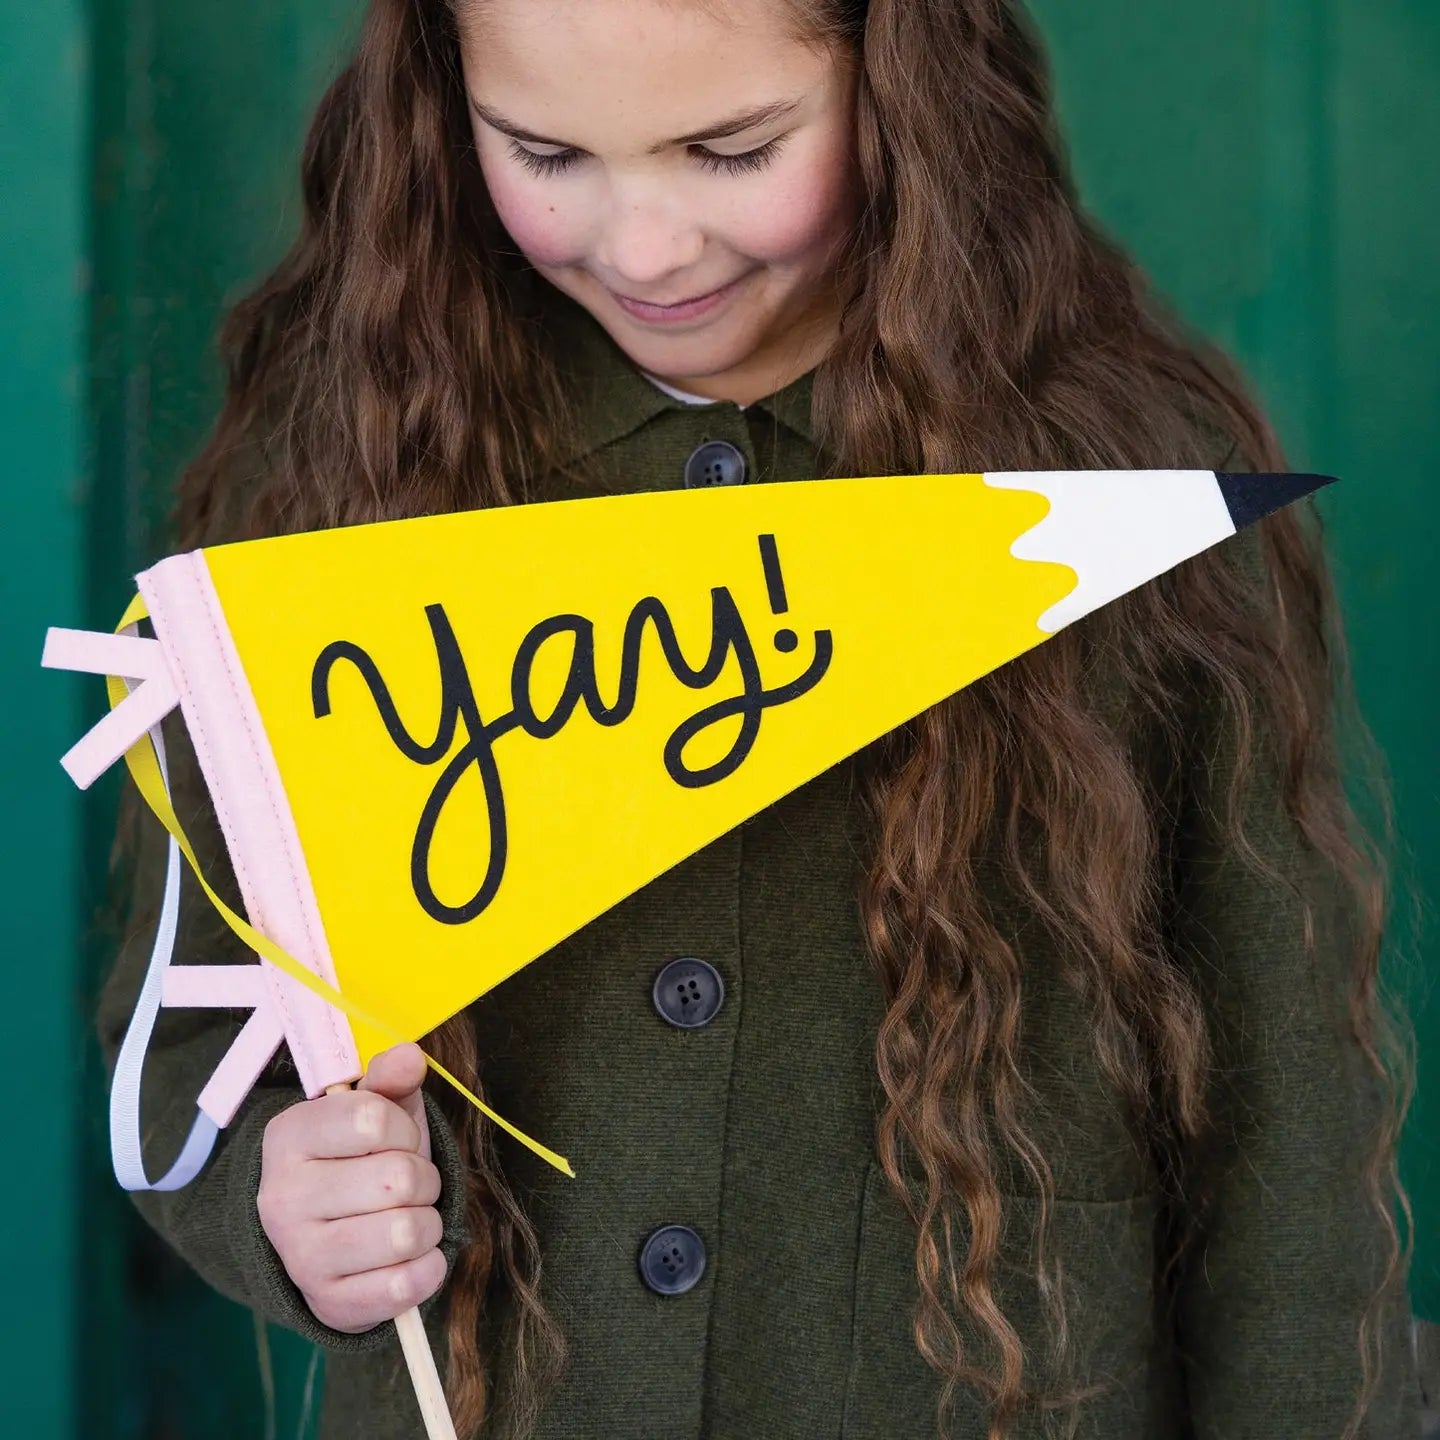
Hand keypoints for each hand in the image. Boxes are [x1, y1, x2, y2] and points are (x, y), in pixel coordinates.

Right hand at [257, 1043, 445, 1332]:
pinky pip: (406, 1286)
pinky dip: (428, 1268)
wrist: (324, 1234)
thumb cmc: (360, 1159)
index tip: (395, 1140)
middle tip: (408, 1184)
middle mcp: (282, 1198)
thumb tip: (411, 1056)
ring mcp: (300, 1256)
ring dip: (428, 1223)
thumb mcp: (374, 1110)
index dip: (403, 1129)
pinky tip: (413, 1257)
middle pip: (399, 1179)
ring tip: (409, 1217)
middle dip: (424, 1178)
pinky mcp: (327, 1303)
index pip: (373, 1120)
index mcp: (289, 1137)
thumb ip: (391, 1079)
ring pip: (406, 1233)